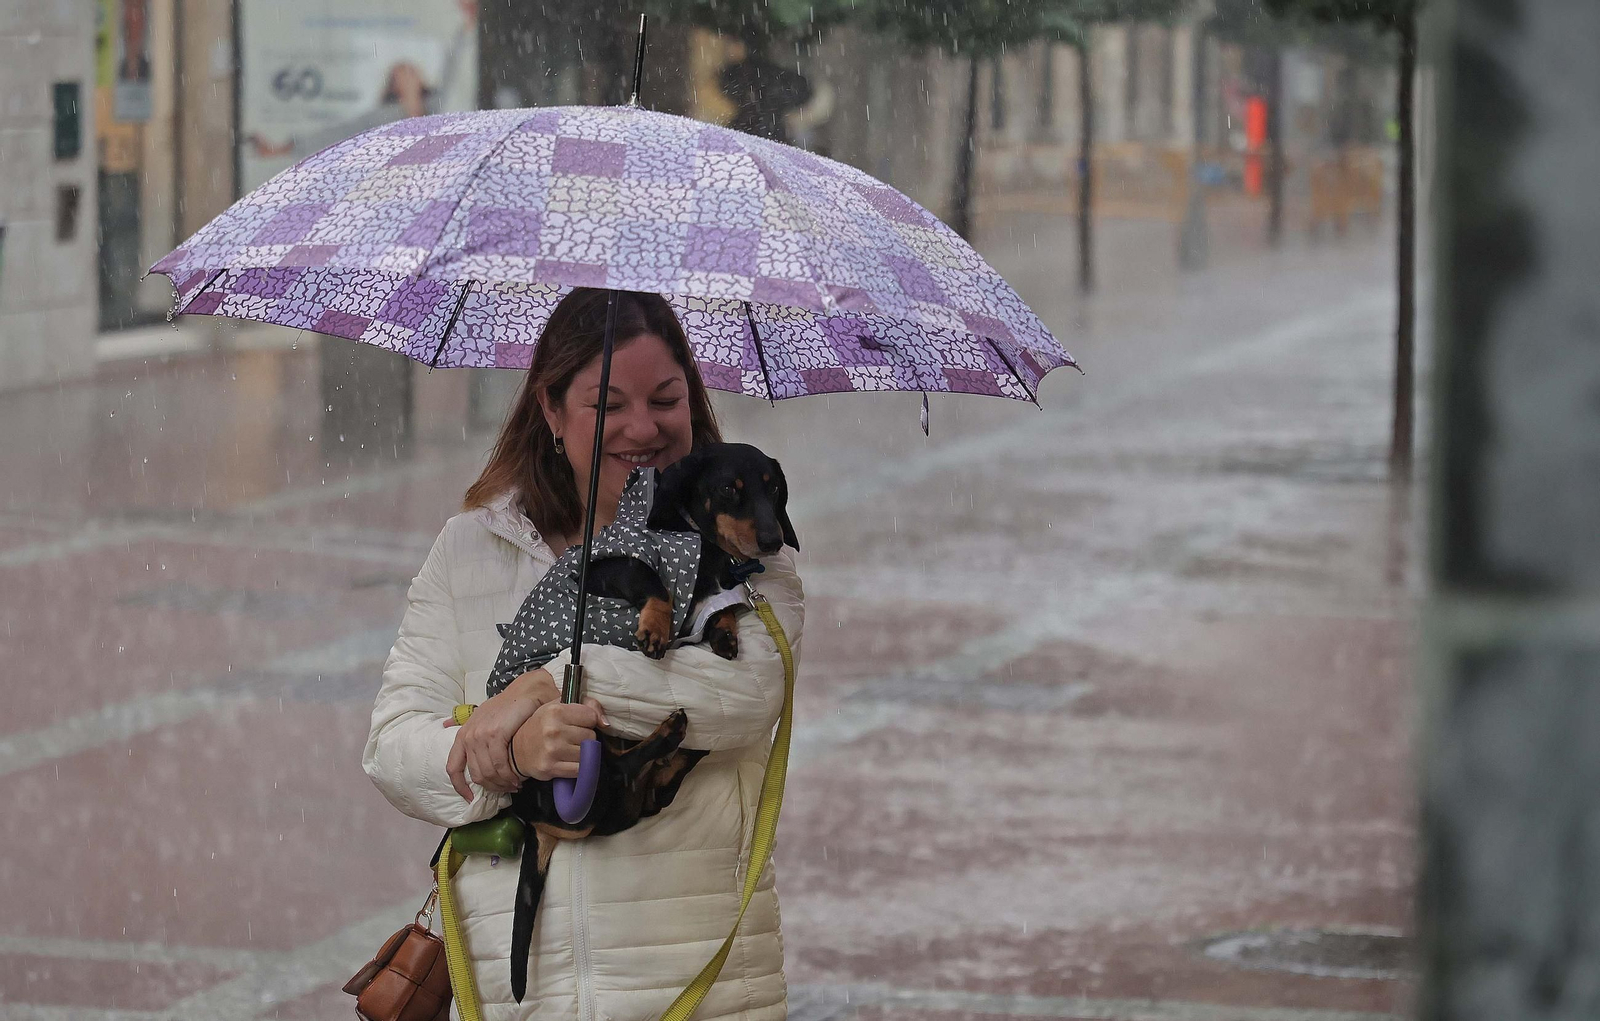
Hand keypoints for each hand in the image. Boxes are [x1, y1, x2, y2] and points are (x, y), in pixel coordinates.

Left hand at [444, 669, 558, 800]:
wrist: (526, 691)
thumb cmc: (507, 705)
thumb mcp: (482, 715)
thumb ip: (468, 726)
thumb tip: (445, 725)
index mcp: (463, 735)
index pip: (453, 768)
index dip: (460, 787)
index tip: (470, 799)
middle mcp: (468, 736)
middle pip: (476, 775)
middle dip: (492, 787)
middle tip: (507, 789)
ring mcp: (481, 735)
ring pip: (489, 772)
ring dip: (503, 783)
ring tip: (515, 785)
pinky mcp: (496, 734)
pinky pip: (500, 764)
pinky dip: (509, 775)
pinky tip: (518, 777)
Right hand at [510, 699, 607, 780]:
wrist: (517, 750)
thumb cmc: (540, 726)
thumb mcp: (558, 706)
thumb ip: (586, 705)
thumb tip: (605, 722)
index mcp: (555, 711)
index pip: (591, 716)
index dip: (588, 721)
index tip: (578, 723)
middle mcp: (553, 730)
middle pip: (591, 736)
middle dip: (585, 738)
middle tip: (570, 738)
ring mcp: (552, 750)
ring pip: (587, 754)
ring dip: (582, 754)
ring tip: (568, 749)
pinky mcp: (551, 768)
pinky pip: (579, 770)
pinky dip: (577, 767)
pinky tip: (567, 761)